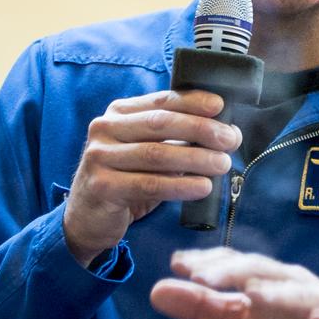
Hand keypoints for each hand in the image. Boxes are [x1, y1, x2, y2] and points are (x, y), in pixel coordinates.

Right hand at [62, 90, 240, 265]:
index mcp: (119, 112)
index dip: (193, 102)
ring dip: (195, 159)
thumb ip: (177, 139)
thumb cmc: (128, 180)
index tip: (221, 106)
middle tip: (230, 139)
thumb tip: (226, 133)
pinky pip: (148, 184)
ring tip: (223, 164)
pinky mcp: (101, 186)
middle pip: (160, 123)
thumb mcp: (149, 153)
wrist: (88, 218)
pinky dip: (179, 186)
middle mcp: (105, 128)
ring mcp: (99, 156)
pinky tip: (203, 187)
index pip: (161, 100)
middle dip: (201, 129)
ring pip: (156, 154)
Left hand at [150, 248, 318, 318]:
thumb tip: (154, 292)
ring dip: (276, 293)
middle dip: (231, 272)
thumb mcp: (243, 318)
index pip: (234, 262)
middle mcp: (290, 281)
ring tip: (252, 294)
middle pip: (260, 271)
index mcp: (264, 277)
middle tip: (201, 278)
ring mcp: (318, 301)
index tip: (178, 263)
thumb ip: (202, 306)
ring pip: (297, 294)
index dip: (209, 261)